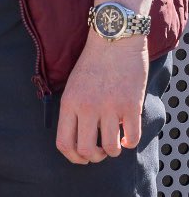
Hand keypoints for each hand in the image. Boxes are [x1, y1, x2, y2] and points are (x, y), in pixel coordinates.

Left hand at [55, 32, 147, 163]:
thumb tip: (77, 139)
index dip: (74, 157)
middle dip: (96, 156)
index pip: (64, 144)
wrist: (113, 39)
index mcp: (69, 102)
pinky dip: (131, 141)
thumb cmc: (92, 62)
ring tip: (115, 137)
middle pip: (88, 152)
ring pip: (112, 150)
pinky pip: (132, 139)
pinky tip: (128, 132)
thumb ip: (73, 110)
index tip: (83, 156)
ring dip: (115, 149)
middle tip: (101, 147)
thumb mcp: (72, 85)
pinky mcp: (130, 105)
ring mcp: (109, 107)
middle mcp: (87, 107)